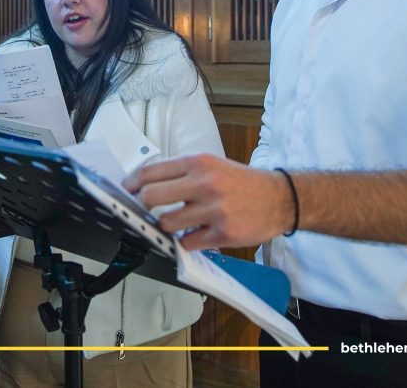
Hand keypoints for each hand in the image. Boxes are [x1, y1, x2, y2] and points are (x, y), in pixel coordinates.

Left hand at [122, 154, 293, 249]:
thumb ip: (181, 173)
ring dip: (167, 227)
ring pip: (167, 224)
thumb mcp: (211, 165)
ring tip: (177, 223)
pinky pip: (189, 242)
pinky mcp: (223, 233)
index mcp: (198, 163)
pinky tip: (197, 234)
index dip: (132, 184)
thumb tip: (146, 184)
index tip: (126, 191)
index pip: (151, 172)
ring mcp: (214, 209)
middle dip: (143, 206)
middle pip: (151, 197)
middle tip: (144, 210)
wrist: (280, 198)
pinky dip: (188, 241)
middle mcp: (204, 183)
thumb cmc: (241, 182)